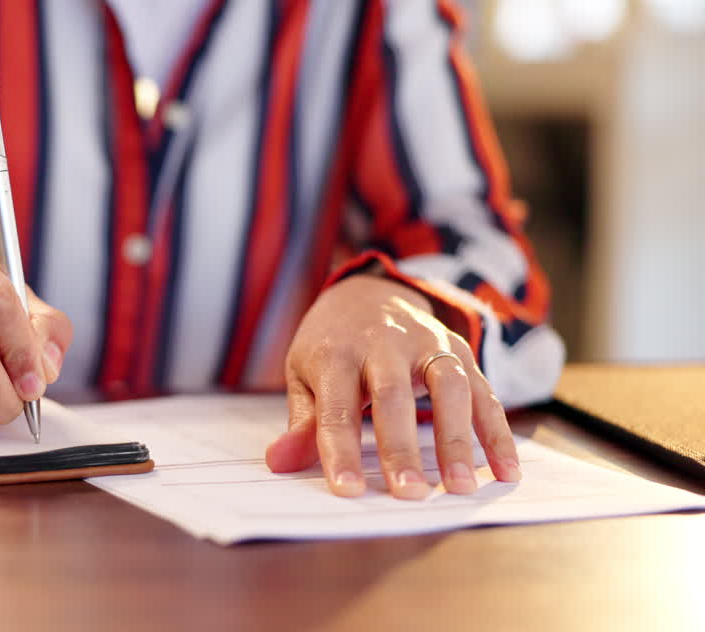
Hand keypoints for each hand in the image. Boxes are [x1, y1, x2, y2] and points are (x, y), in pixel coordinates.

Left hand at [265, 275, 520, 498]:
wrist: (367, 291)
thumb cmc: (331, 345)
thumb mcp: (304, 374)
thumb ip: (301, 422)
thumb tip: (278, 463)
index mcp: (336, 352)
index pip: (336, 407)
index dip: (340, 450)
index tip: (347, 490)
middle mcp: (383, 343)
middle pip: (393, 395)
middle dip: (400, 446)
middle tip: (408, 492)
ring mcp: (426, 343)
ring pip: (448, 386)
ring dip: (457, 439)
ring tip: (461, 487)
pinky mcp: (458, 349)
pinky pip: (483, 390)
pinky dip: (498, 431)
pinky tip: (506, 470)